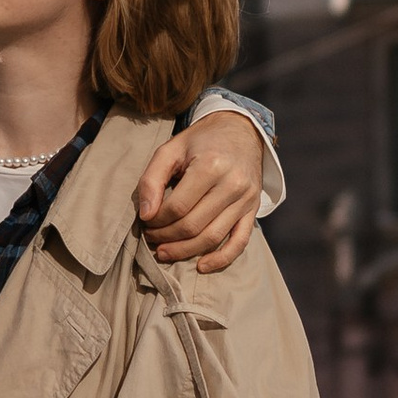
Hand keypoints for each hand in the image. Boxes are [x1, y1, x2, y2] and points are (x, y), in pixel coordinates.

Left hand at [135, 111, 262, 272]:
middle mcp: (233, 184)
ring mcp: (246, 200)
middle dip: (165, 236)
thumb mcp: (170, 149)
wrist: (240, 131)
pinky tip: (201, 266)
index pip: (177, 207)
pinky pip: (240, 242)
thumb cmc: (200, 141)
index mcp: (211, 166)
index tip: (145, 221)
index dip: (156, 220)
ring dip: (184, 250)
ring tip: (164, 252)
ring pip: (212, 237)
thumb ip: (152, 179)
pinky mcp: (253, 210)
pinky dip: (221, 259)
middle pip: (193, 225)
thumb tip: (145, 214)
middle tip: (150, 237)